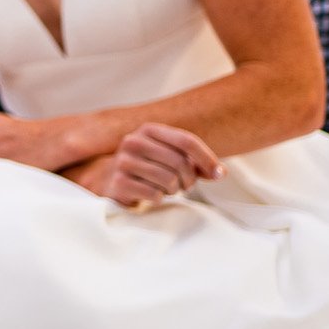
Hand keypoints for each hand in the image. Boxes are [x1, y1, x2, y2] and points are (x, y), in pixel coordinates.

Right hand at [63, 124, 222, 207]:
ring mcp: (122, 162)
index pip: (186, 140)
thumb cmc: (148, 168)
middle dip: (189, 179)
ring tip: (166, 189)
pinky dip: (158, 198)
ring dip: (173, 190)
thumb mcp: (170, 157)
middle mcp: (133, 141)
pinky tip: (150, 194)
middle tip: (185, 186)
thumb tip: (219, 173)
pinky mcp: (118, 183)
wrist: (108, 180)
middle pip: (180, 162)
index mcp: (148, 130)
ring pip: (169, 180)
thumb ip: (196, 163)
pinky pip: (154, 194)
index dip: (207, 158)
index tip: (218, 174)